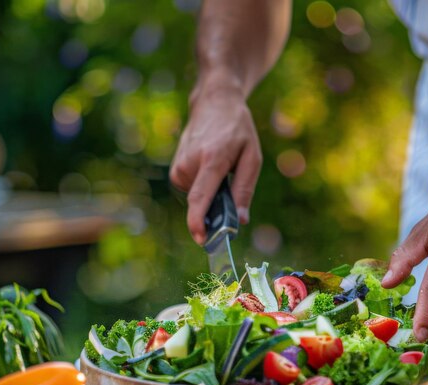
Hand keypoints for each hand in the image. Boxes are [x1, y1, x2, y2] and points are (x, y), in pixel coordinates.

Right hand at [169, 78, 261, 244]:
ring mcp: (179, 167)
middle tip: (230, 181)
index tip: (200, 238)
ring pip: (198, 198)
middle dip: (217, 207)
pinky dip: (204, 187)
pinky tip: (209, 166)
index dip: (199, 221)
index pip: (200, 197)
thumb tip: (241, 221)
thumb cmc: (238, 130)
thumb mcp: (252, 157)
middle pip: (203, 203)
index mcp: (212, 160)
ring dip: (212, 193)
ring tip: (219, 166)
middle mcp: (190, 164)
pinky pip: (193, 192)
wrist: (214, 103)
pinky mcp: (175, 171)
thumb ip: (245, 190)